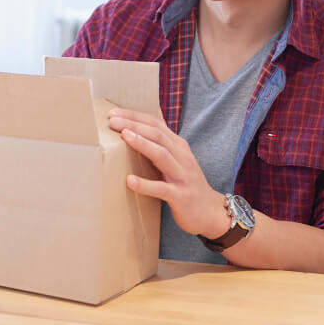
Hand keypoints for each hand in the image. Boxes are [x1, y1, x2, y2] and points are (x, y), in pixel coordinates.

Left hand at [107, 108, 229, 238]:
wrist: (211, 211)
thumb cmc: (187, 183)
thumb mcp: (178, 158)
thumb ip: (164, 141)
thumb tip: (149, 118)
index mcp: (178, 146)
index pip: (156, 124)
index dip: (135, 116)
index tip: (113, 112)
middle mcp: (181, 156)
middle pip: (157, 135)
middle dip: (135, 125)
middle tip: (112, 120)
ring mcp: (182, 176)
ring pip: (162, 155)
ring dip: (142, 144)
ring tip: (124, 136)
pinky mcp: (180, 196)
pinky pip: (162, 189)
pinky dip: (146, 184)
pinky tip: (130, 181)